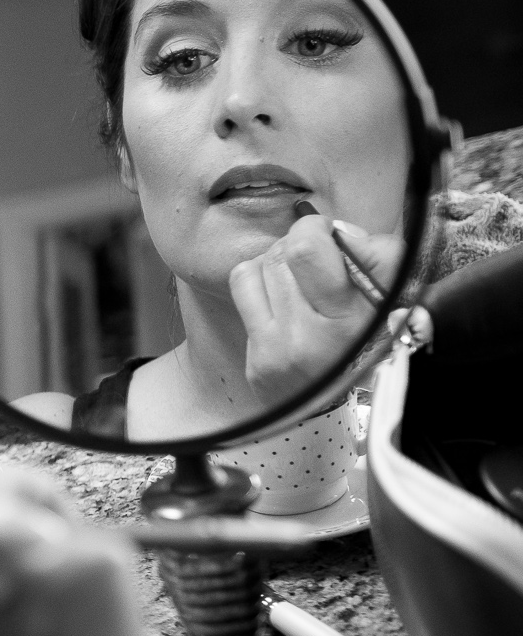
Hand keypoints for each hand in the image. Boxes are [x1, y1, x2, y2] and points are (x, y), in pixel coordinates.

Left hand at [230, 214, 403, 406]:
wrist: (343, 407)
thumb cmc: (372, 344)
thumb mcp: (393, 300)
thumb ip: (380, 258)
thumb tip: (340, 231)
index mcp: (350, 320)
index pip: (306, 249)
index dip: (314, 228)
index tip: (328, 235)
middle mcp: (307, 337)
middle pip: (282, 254)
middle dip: (299, 245)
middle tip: (315, 258)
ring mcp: (275, 350)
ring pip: (258, 267)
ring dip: (279, 262)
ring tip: (299, 278)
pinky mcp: (255, 359)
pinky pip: (242, 291)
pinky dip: (258, 280)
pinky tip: (277, 295)